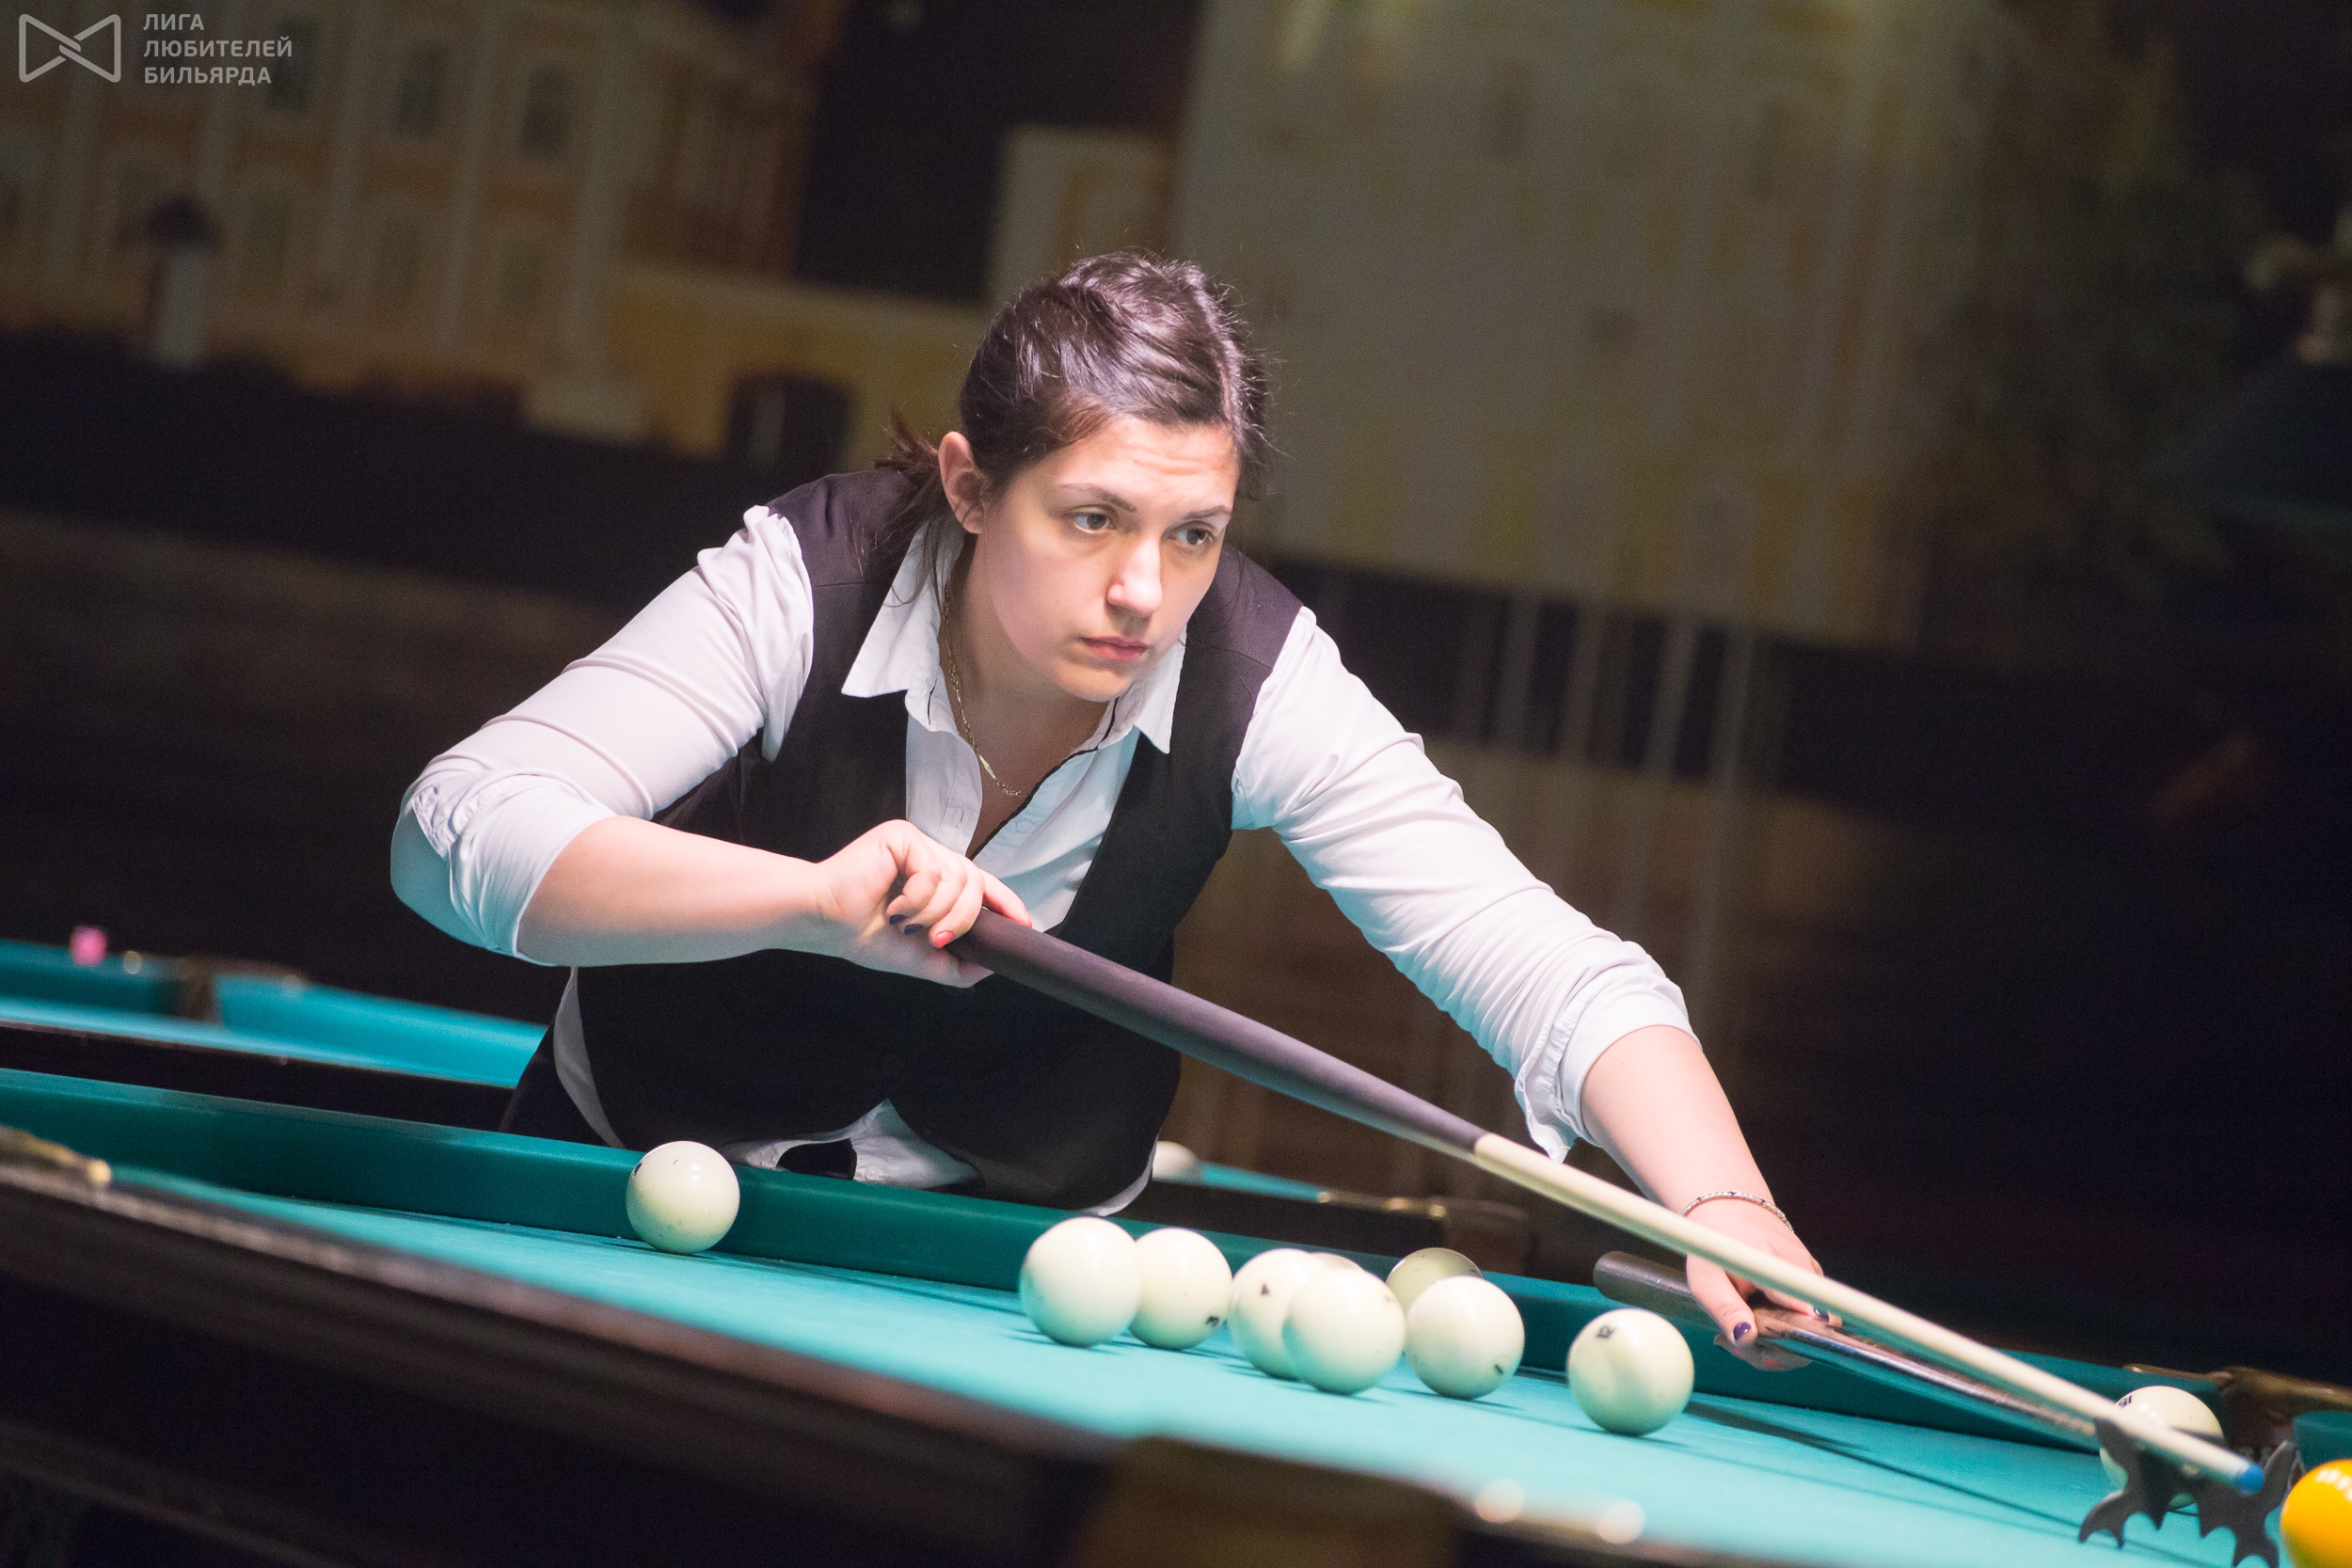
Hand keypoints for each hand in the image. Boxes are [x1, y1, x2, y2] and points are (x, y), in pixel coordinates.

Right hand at [795, 820, 1030, 986]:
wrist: (824, 924)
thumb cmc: (862, 936)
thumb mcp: (919, 957)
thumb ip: (956, 964)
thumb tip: (993, 964)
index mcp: (936, 880)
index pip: (982, 884)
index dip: (1006, 902)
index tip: (1025, 926)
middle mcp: (930, 857)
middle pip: (975, 883)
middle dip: (964, 919)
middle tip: (936, 939)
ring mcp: (918, 844)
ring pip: (958, 878)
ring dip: (935, 913)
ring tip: (902, 923)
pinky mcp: (902, 836)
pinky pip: (932, 870)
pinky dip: (917, 899)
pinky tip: (892, 908)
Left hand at [1683, 1197, 1831, 1371]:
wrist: (1728, 1211)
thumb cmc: (1715, 1247)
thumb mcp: (1707, 1280)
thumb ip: (1726, 1310)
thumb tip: (1746, 1339)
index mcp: (1781, 1268)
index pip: (1813, 1315)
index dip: (1796, 1343)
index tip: (1770, 1353)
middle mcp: (1806, 1273)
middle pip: (1812, 1332)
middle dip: (1777, 1350)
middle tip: (1738, 1348)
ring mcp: (1813, 1277)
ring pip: (1808, 1329)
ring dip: (1776, 1342)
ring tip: (1740, 1330)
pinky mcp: (1812, 1282)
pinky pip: (1805, 1317)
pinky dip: (1780, 1327)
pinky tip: (1754, 1320)